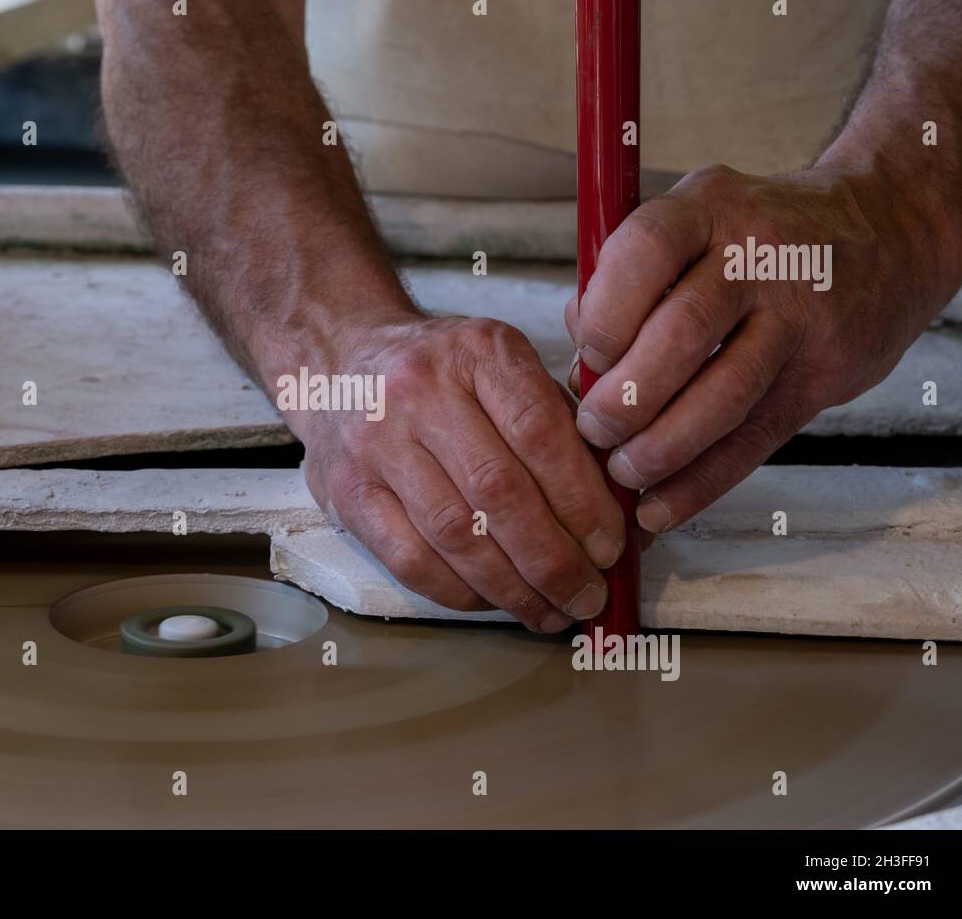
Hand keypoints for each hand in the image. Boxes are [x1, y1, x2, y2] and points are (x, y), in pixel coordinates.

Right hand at [290, 314, 625, 631]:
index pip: (540, 432)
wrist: (339, 362)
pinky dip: (459, 592)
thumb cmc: (444, 374)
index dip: (582, 500)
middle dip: (554, 559)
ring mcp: (375, 442)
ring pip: (456, 535)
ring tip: (549, 611)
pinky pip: (409, 559)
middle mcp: (420, 390)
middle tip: (588, 594)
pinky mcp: (346, 491)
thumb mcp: (505, 366)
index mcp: (477, 351)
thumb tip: (622, 512)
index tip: (610, 547)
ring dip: (512, 587)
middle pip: (499, 492)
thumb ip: (563, 426)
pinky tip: (493, 601)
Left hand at [564, 162, 945, 532]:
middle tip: (594, 429)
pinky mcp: (825, 371)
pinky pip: (756, 437)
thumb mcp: (694, 224)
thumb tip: (576, 358)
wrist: (887, 231)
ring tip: (624, 470)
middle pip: (683, 332)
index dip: (606, 313)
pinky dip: (702, 482)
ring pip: (725, 392)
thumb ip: (626, 281)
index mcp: (707, 207)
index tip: (587, 356)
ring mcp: (800, 313)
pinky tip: (661, 505)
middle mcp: (757, 254)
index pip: (645, 251)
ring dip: (663, 445)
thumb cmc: (754, 239)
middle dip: (627, 395)